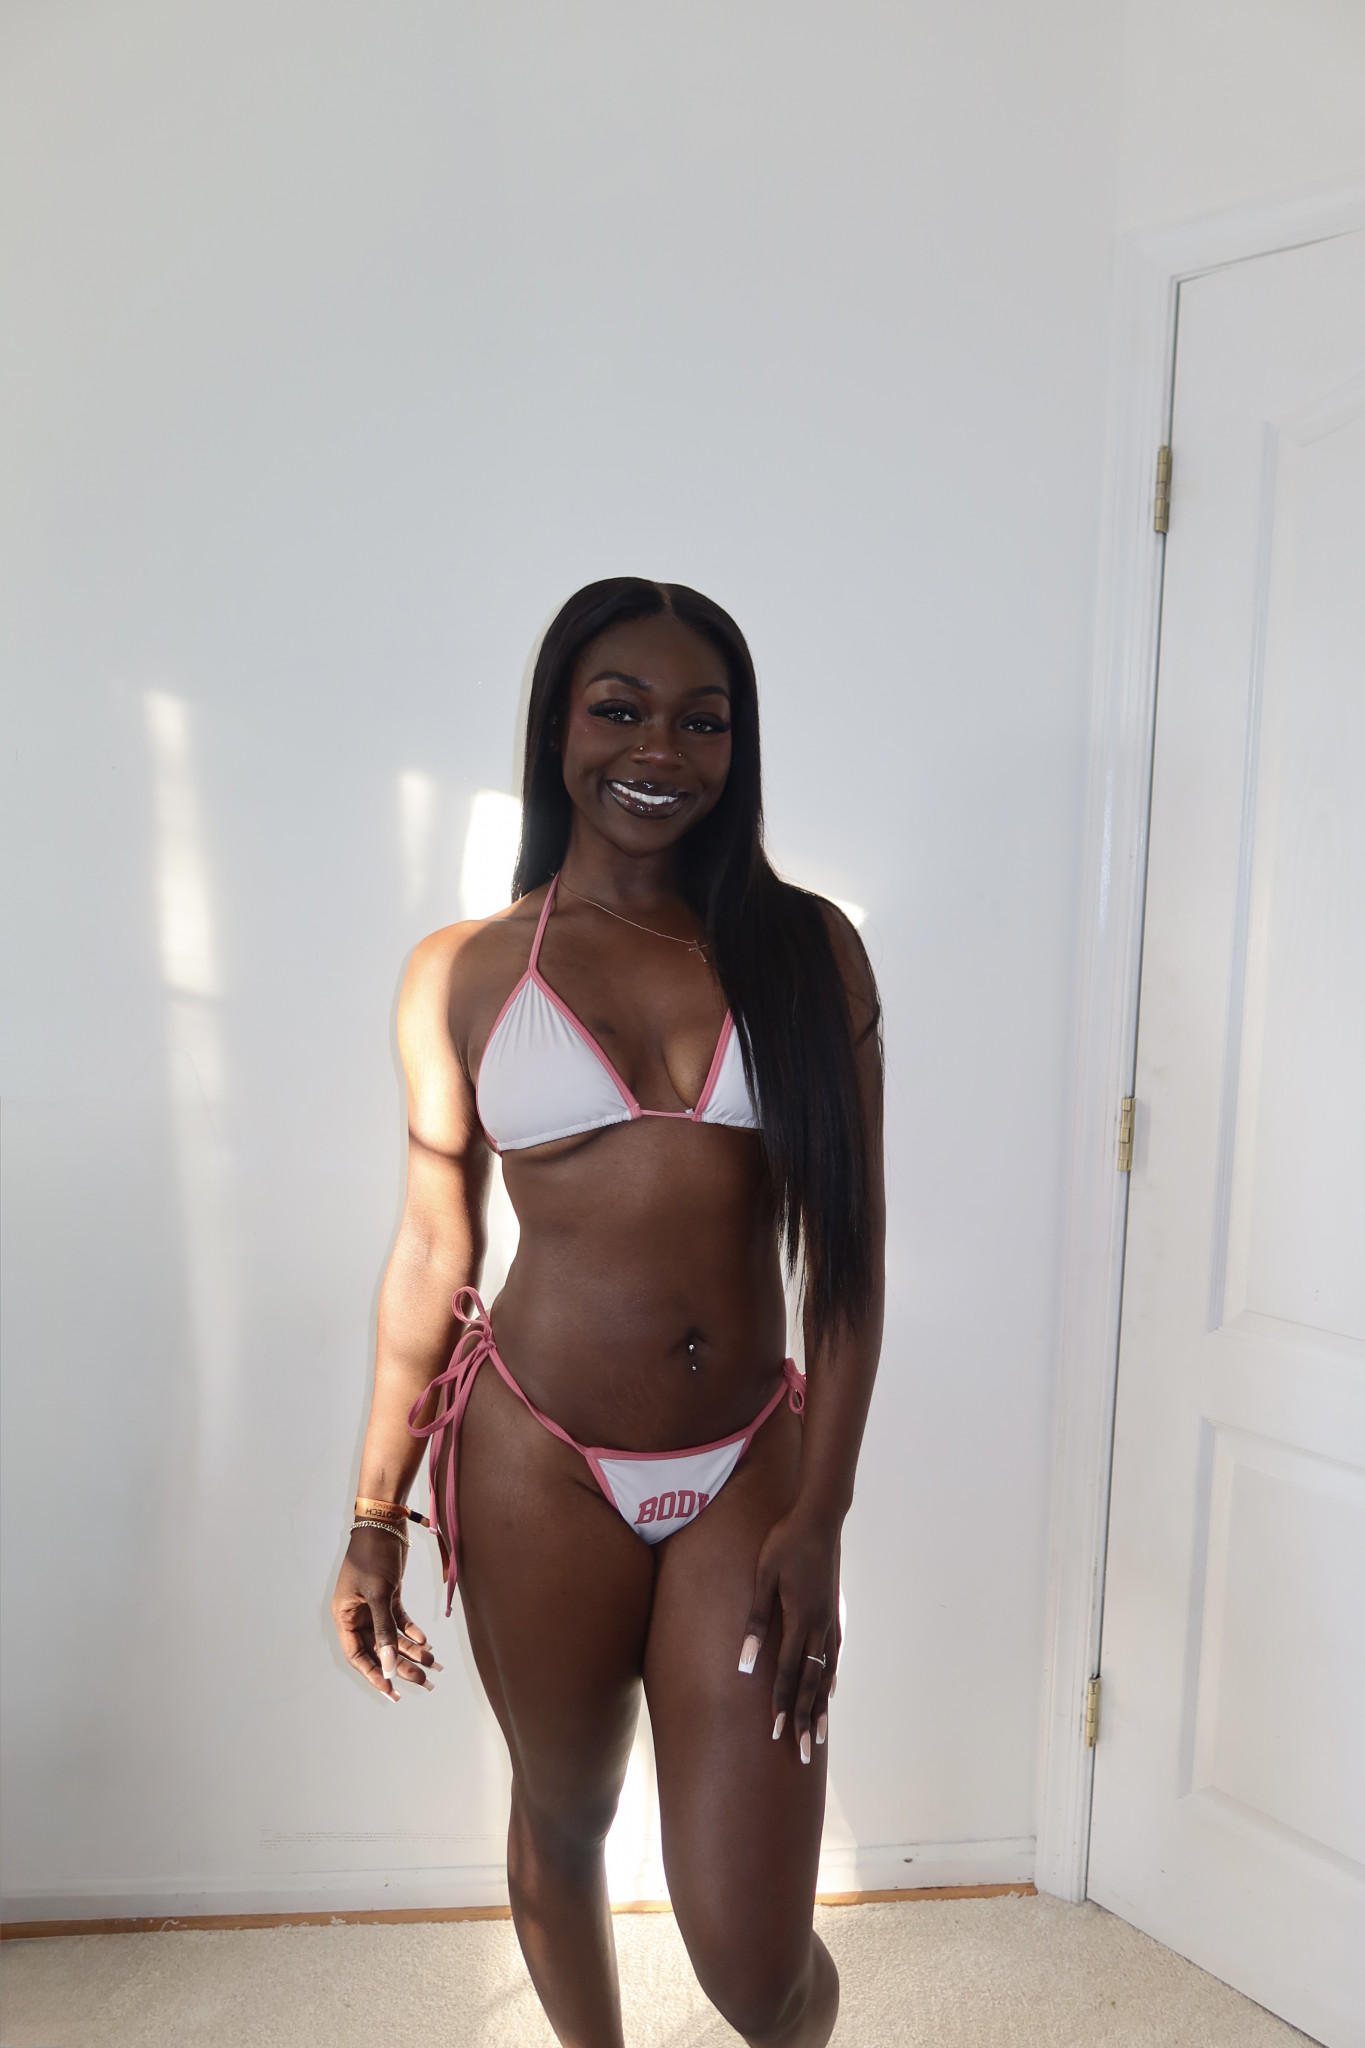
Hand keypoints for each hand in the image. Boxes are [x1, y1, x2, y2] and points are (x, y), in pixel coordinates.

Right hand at [331, 1527, 441, 1701]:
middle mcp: (356, 1614)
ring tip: (433, 1664)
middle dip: (401, 1665)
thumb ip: (383, 1631)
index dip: (374, 1674)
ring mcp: (372, 1605)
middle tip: (423, 1682)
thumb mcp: (378, 1594)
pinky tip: (426, 1640)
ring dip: (411, 1650)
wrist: (384, 1521)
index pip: (357, 1655)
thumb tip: (389, 1666)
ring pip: (392, 1636)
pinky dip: (412, 1631)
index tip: (392, 1691)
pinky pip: (399, 1620)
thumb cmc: (373, 1555)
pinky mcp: (387, 1595)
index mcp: (344, 1616)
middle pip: (378, 1649)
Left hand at [737, 1508, 840, 1762]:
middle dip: (804, 1718)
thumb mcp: (763, 1576)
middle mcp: (818, 1627)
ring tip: (820, 1734)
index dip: (781, 1706)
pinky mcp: (833, 1611)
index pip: (787, 1674)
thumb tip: (745, 1661)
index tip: (777, 1734)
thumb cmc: (785, 1543)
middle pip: (810, 1683)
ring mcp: (829, 1620)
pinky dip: (831, 1677)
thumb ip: (755, 1620)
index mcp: (799, 1621)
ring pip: (826, 1673)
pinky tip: (831, 1689)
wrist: (820, 1517)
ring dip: (821, 1705)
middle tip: (801, 1752)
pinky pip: (833, 1654)